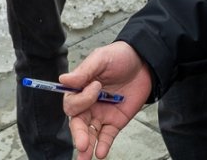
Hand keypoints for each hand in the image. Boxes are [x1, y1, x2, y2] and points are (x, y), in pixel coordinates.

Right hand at [61, 42, 151, 158]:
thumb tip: (63, 79)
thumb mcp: (101, 58)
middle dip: (78, 134)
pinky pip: (106, 136)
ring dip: (87, 146)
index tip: (97, 86)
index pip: (72, 103)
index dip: (82, 99)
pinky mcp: (115, 122)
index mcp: (80, 89)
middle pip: (78, 123)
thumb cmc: (119, 57)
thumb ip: (84, 71)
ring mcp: (101, 114)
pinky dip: (103, 145)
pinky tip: (101, 152)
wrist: (143, 62)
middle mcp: (88, 104)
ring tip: (85, 156)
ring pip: (90, 133)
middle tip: (82, 143)